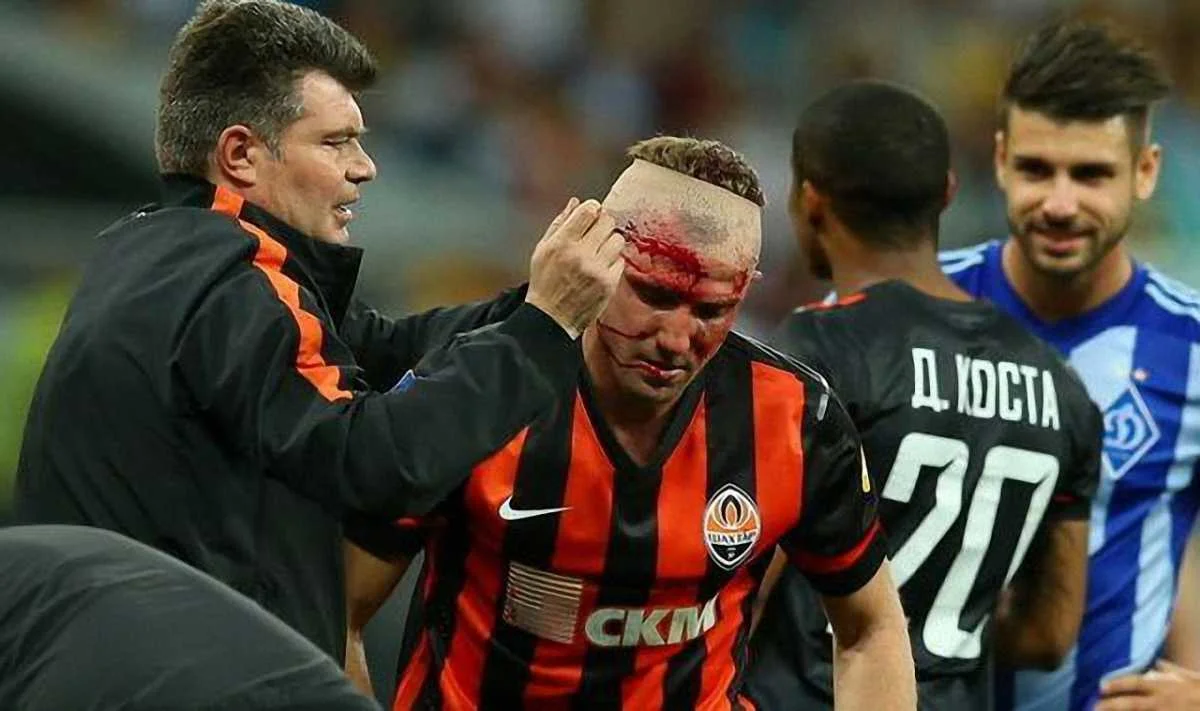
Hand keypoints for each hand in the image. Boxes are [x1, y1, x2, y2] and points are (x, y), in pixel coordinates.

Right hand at [526, 198, 624, 338]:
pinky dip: (612, 262)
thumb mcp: (543, 249)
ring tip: (599, 251)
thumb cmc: (544, 282)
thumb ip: (560, 224)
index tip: (592, 213)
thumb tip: (576, 202)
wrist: (550, 318)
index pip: (589, 210)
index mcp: (562, 243)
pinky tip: (601, 268)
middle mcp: (581, 254)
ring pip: (618, 240)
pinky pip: (620, 261)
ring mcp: (597, 270)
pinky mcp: (608, 284)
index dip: (593, 208)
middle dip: (603, 224)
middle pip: (607, 222)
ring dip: (610, 242)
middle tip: (597, 232)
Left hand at [1098, 661, 1199, 709]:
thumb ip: (1171, 670)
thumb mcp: (1190, 677)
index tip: (1101, 687)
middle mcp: (1161, 702)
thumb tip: (1157, 662)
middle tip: (1095, 707)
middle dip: (1112, 706)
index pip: (1136, 683)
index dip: (1117, 684)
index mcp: (1164, 687)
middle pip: (1132, 704)